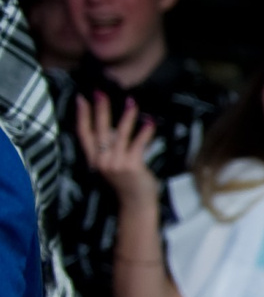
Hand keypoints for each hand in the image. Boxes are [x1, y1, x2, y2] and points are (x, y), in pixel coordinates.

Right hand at [72, 92, 160, 209]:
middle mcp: (101, 160)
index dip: (82, 116)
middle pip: (99, 130)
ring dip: (126, 116)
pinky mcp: (131, 166)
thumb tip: (113, 126)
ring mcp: (116, 163)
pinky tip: (150, 122)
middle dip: (100, 110)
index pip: (83, 134)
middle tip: (100, 92)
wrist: (135, 204)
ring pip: (120, 134)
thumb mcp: (112, 164)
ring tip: (131, 102)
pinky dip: (145, 132)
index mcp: (94, 159)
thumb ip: (110, 148)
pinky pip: (139, 144)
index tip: (81, 98)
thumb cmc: (126, 183)